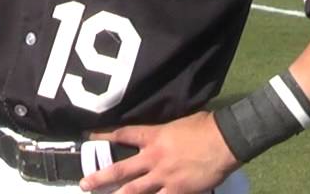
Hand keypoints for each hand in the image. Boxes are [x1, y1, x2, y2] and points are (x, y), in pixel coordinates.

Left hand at [79, 111, 238, 193]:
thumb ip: (163, 130)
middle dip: (100, 177)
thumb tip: (157, 131)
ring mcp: (165, 177)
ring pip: (135, 191)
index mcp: (153, 137)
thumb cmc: (205, 126)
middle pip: (121, 169)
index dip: (103, 136)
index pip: (122, 135)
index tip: (87, 137)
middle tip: (84, 184)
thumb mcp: (177, 122)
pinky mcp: (178, 191)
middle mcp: (153, 158)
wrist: (226, 139)